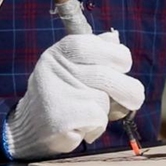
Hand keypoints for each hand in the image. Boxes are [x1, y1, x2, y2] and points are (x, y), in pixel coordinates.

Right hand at [4, 31, 144, 159]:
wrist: (31, 126)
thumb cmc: (61, 93)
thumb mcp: (74, 66)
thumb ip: (95, 52)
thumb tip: (115, 39)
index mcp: (61, 51)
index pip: (98, 46)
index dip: (118, 56)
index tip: (123, 67)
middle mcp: (55, 67)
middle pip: (105, 74)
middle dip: (127, 88)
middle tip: (134, 97)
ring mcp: (56, 91)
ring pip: (102, 99)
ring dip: (104, 110)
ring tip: (88, 111)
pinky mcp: (60, 117)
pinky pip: (97, 118)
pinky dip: (96, 126)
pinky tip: (81, 126)